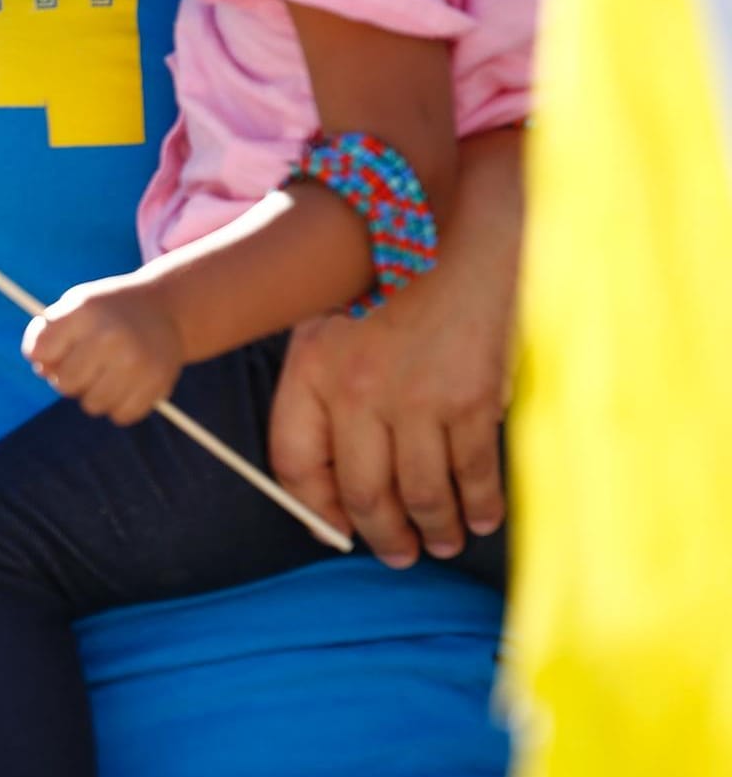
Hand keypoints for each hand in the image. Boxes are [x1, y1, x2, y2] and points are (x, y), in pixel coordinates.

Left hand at [23, 275, 184, 425]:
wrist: (166, 307)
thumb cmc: (107, 312)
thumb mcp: (74, 307)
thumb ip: (47, 335)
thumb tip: (42, 370)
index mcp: (86, 311)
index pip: (40, 352)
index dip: (45, 355)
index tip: (58, 348)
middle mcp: (111, 336)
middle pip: (65, 384)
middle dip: (70, 379)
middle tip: (87, 363)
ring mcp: (136, 361)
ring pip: (92, 405)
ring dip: (95, 394)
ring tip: (109, 372)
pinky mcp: (157, 383)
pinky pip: (121, 416)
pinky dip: (120, 405)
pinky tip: (128, 382)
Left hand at [268, 129, 522, 566]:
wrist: (463, 222)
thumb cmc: (390, 270)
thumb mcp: (326, 318)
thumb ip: (319, 387)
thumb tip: (326, 471)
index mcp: (312, 372)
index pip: (296, 464)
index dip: (315, 508)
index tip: (334, 527)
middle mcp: (358, 393)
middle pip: (362, 492)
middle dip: (381, 534)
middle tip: (395, 554)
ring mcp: (418, 399)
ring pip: (420, 492)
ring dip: (431, 529)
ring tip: (438, 543)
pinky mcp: (473, 398)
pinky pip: (472, 470)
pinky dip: (478, 504)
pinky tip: (480, 518)